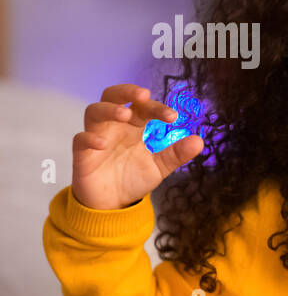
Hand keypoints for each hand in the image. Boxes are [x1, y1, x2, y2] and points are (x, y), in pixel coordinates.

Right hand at [71, 84, 201, 210]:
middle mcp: (114, 126)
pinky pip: (80, 140)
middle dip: (126, 91)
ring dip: (109, 109)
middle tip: (143, 95)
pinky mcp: (82, 155)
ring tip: (125, 115)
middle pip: (113, 96)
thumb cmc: (133, 178)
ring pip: (94, 111)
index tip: (173, 117)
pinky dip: (90, 138)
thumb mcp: (160, 167)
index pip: (143, 107)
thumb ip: (177, 154)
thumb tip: (200, 141)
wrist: (113, 204)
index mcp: (133, 126)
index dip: (157, 108)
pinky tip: (103, 144)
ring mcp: (96, 137)